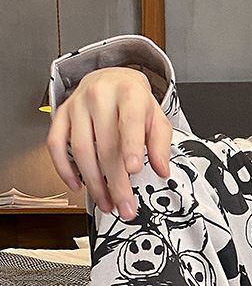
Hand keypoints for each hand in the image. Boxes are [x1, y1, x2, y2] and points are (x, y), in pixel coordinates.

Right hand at [46, 67, 172, 219]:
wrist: (111, 79)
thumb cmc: (136, 102)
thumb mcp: (157, 118)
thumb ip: (161, 144)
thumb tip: (162, 170)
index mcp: (130, 95)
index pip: (129, 123)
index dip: (131, 148)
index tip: (134, 170)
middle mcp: (100, 97)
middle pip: (106, 146)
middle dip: (116, 183)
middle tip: (125, 206)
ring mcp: (77, 105)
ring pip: (81, 150)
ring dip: (94, 183)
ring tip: (107, 203)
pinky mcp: (61, 114)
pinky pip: (55, 144)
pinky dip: (64, 168)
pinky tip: (77, 185)